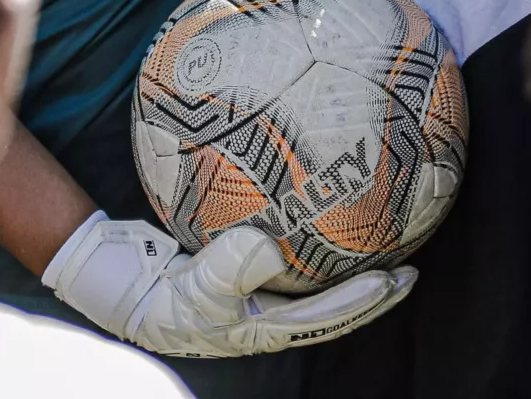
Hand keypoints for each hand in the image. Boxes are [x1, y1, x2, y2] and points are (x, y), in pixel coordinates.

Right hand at [44, 213, 413, 357]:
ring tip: (376, 234)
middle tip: (411, 267)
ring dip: (346, 263)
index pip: (326, 317)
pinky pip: (283, 252)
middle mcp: (268, 312)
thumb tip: (269, 245)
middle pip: (332, 305)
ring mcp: (255, 292)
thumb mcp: (191, 287)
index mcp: (265, 326)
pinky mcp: (238, 266)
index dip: (363, 301)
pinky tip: (316, 203)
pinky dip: (305, 234)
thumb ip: (228, 269)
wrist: (119, 287)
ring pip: (312, 280)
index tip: (396, 278)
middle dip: (373, 289)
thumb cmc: (158, 297)